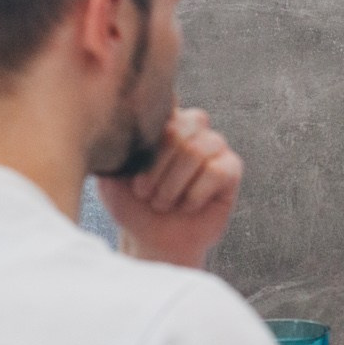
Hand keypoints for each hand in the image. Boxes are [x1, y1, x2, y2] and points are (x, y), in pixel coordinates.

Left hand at [100, 108, 242, 269]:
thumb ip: (115, 145)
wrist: (152, 241)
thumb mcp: (112, 174)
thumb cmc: (131, 205)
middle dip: (156, 168)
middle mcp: (191, 127)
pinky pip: (217, 171)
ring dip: (172, 185)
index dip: (151, 127)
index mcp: (163, 120)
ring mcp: (213, 145)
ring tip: (161, 203)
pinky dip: (195, 195)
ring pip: (197, 150)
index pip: (164, 102)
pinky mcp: (231, 169)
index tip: (135, 160)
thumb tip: (115, 116)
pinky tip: (187, 206)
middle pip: (179, 129)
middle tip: (143, 193)